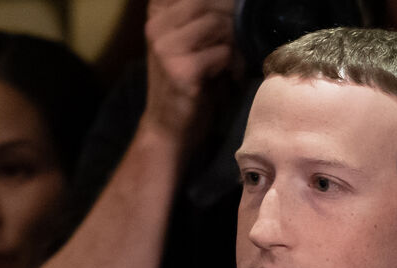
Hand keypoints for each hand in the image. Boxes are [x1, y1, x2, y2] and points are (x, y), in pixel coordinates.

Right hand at [140, 0, 234, 141]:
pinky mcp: (182, 71)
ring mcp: (166, 48)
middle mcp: (156, 27)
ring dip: (235, 42)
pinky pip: (223, 52)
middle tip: (240, 41)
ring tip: (234, 61)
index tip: (227, 15)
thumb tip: (234, 1)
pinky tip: (230, 77)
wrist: (166, 127)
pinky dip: (234, 64)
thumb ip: (199, 17)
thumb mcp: (185, 42)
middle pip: (207, 2)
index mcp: (156, 15)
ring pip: (218, 24)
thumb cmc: (183, 83)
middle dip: (233, 19)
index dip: (219, 2)